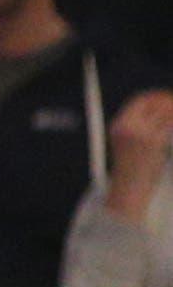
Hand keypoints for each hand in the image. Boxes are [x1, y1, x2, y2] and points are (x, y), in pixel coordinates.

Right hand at [109, 89, 172, 212]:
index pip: (138, 100)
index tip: (168, 99)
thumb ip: (140, 127)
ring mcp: (140, 134)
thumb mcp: (128, 145)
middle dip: (169, 102)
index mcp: (118, 125)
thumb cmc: (132, 170)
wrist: (129, 190)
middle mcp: (127, 126)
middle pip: (153, 103)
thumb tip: (162, 112)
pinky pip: (170, 126)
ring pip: (165, 113)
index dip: (155, 96)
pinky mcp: (153, 142)